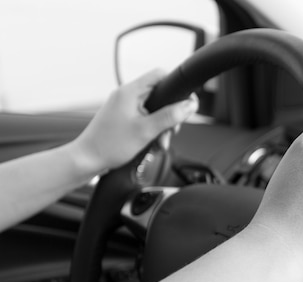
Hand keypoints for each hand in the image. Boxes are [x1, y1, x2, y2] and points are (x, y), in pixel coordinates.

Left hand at [71, 69, 197, 174]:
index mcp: (130, 91)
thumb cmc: (109, 145)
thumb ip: (170, 116)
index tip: (186, 102)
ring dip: (162, 126)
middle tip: (172, 130)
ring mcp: (124, 106)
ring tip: (160, 142)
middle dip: (170, 114)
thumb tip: (190, 105)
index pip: (160, 75)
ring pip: (154, 109)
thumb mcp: (146, 131)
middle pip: (160, 95)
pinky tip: (152, 143)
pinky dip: (153, 130)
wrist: (87, 160)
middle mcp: (127, 95)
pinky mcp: (124, 117)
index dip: (176, 86)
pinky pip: (146, 118)